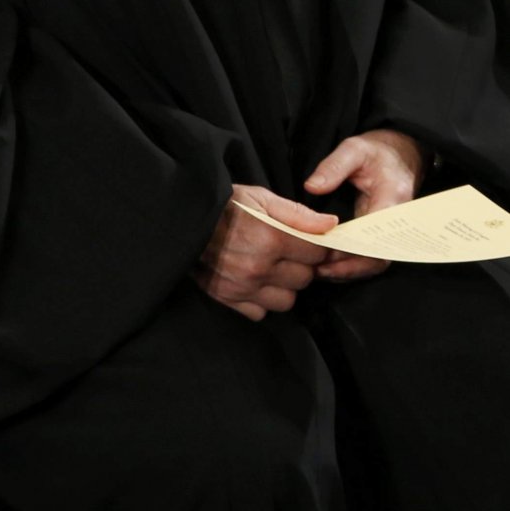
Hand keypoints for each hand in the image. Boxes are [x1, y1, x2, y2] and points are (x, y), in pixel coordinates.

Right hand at [193, 186, 334, 319]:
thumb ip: (297, 213)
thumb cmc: (221, 206)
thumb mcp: (259, 198)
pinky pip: (259, 313)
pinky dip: (260, 302)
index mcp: (270, 239)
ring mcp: (242, 286)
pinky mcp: (226, 298)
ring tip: (269, 271)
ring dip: (282, 288)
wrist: (178, 219)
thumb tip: (331, 224)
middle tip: (283, 254)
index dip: (315, 247)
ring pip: (286, 300)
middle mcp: (258, 267)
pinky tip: (253, 284)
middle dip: (299, 267)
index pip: (317, 254)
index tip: (306, 243)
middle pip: (304, 279)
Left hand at [305, 129, 424, 282]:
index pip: (378, 235)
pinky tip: (328, 266)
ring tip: (319, 271)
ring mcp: (391, 228)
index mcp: (393, 199)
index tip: (328, 256)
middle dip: (350, 268)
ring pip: (375, 261)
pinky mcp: (381, 231)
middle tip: (318, 270)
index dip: (354, 250)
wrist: (403, 152)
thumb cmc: (379, 151)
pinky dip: (352, 264)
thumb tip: (313, 187)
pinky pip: (370, 254)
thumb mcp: (355, 148)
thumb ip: (334, 166)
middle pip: (379, 256)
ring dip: (349, 270)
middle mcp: (396, 220)